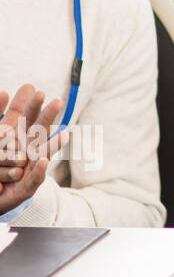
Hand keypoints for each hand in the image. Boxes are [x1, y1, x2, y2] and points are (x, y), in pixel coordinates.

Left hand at [0, 84, 69, 213]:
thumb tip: (4, 92)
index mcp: (18, 137)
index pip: (26, 118)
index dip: (29, 105)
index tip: (32, 89)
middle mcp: (27, 150)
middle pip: (39, 131)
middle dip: (47, 117)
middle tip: (57, 101)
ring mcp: (30, 168)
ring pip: (43, 154)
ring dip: (54, 144)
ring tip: (65, 135)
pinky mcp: (27, 187)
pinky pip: (35, 178)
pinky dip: (39, 170)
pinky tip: (42, 161)